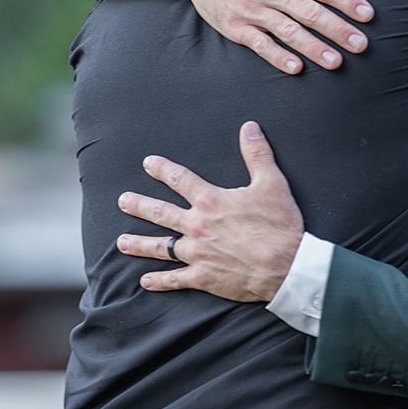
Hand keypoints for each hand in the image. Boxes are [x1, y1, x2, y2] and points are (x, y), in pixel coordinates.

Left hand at [115, 122, 303, 301]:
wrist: (286, 266)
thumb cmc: (279, 225)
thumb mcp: (272, 183)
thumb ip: (257, 154)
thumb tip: (249, 128)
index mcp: (211, 201)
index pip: (180, 179)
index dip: (162, 169)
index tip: (148, 163)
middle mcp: (197, 226)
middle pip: (160, 212)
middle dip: (139, 205)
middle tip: (123, 201)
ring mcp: (197, 253)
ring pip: (160, 247)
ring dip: (139, 243)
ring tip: (121, 242)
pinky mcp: (203, 277)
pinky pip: (175, 279)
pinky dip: (159, 281)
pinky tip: (145, 281)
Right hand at [163, 0, 372, 75]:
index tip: (368, 14)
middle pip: (309, 12)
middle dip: (337, 29)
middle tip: (361, 45)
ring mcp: (253, 10)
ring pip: (288, 31)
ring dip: (313, 48)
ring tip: (336, 62)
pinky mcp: (237, 27)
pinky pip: (260, 44)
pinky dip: (277, 56)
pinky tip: (296, 68)